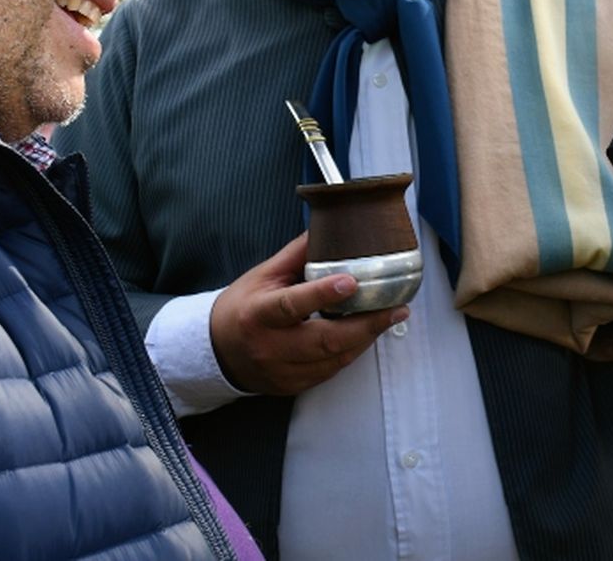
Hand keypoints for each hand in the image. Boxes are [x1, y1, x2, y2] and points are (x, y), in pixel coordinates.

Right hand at [210, 233, 408, 394]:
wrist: (218, 351)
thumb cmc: (242, 307)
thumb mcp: (263, 275)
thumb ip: (296, 254)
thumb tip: (327, 227)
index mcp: (258, 314)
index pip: (292, 305)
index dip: (322, 294)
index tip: (350, 281)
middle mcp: (270, 347)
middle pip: (324, 340)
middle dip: (365, 325)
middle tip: (395, 308)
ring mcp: (282, 371)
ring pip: (334, 358)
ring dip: (366, 338)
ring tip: (389, 317)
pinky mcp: (293, 385)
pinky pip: (331, 370)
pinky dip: (352, 351)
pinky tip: (366, 334)